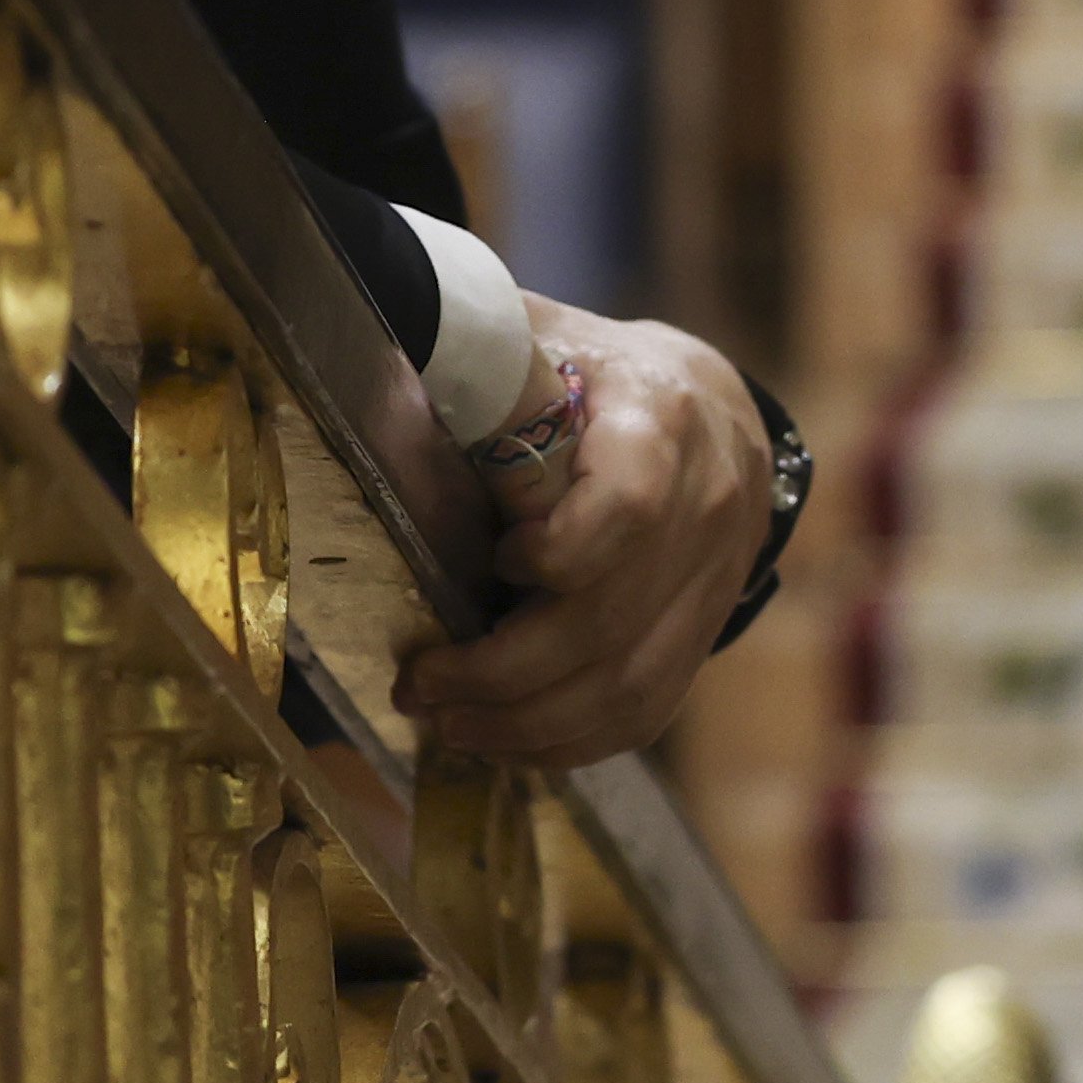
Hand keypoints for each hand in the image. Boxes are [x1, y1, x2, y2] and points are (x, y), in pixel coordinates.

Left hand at [396, 296, 771, 767]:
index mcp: (662, 420)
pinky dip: (571, 741)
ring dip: (527, 724)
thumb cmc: (601, 373)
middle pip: (609, 622)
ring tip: (449, 723)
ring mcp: (712, 581)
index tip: (494, 557)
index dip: (554, 553)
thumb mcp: (545, 340)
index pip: (628, 507)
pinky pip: (646, 711)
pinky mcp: (703, 634)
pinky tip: (506, 739)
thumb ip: (480, 364)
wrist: (715, 408)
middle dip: (502, 672)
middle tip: (422, 684)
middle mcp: (706, 508)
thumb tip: (367, 373)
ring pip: (629, 686)